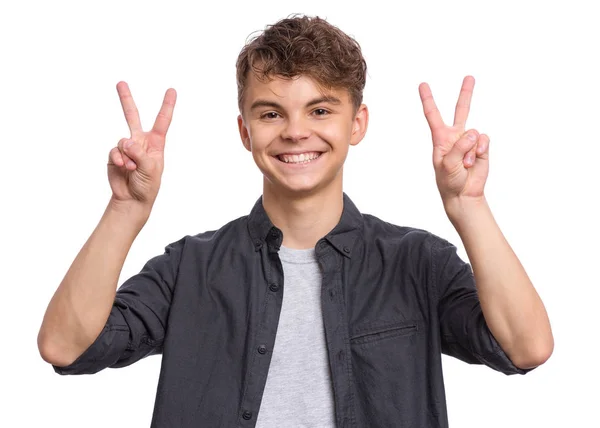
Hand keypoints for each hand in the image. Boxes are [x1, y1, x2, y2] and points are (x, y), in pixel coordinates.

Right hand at [107, 82, 176, 208]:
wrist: (132, 199)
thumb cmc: (147, 185)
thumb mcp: (150, 169)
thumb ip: (139, 153)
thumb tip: (125, 141)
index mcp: (155, 143)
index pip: (162, 121)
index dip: (167, 105)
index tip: (172, 90)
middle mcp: (140, 142)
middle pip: (132, 116)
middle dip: (126, 99)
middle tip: (120, 82)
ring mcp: (126, 147)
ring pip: (122, 141)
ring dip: (126, 156)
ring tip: (131, 168)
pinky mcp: (114, 155)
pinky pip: (114, 151)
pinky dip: (118, 159)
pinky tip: (122, 168)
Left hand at [419, 76, 488, 204]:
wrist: (464, 194)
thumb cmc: (449, 181)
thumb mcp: (446, 165)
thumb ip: (458, 147)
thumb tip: (473, 133)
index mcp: (440, 138)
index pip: (433, 115)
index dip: (428, 99)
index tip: (423, 84)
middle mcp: (455, 136)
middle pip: (461, 110)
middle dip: (466, 93)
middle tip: (470, 77)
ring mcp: (470, 141)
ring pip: (473, 132)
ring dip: (470, 150)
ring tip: (465, 164)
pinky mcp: (482, 147)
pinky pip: (484, 140)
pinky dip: (480, 150)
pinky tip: (474, 161)